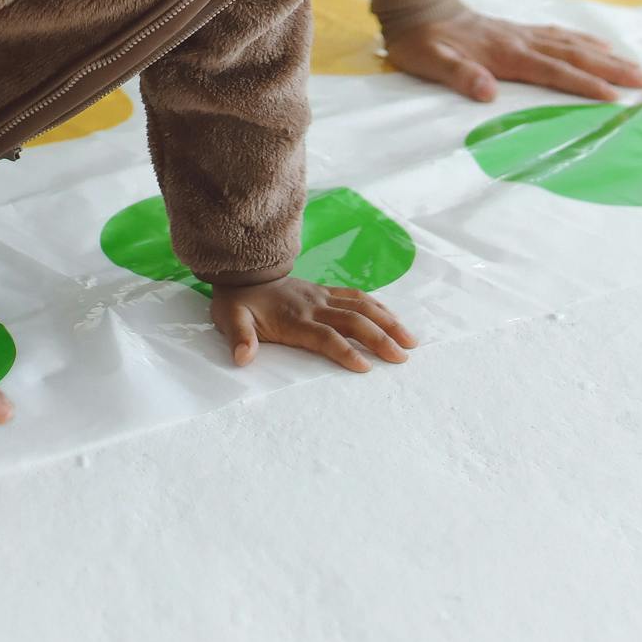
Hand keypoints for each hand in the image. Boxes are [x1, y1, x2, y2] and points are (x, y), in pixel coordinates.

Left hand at [208, 279, 415, 373]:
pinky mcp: (325, 291)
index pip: (325, 337)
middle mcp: (314, 306)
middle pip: (353, 322)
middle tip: (402, 358)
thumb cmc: (238, 304)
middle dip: (379, 339)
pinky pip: (357, 296)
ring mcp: (322, 297)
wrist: (241, 274)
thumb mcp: (230, 320)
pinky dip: (378, 307)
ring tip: (411, 341)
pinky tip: (394, 319)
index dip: (345, 352)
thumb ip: (239, 338)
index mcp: (294, 319)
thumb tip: (243, 358)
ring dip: (388, 322)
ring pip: (362, 306)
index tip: (365, 368)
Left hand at [382, 11, 641, 108]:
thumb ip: (458, 75)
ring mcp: (522, 34)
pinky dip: (584, 42)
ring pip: (573, 44)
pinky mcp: (519, 31)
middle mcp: (521, 41)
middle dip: (611, 70)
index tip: (614, 98)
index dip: (583, 85)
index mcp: (505, 54)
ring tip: (636, 67)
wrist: (417, 6)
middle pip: (574, 56)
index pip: (553, 71)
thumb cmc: (422, 42)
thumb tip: (487, 92)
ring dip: (606, 57)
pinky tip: (600, 47)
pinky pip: (560, 35)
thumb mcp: (430, 62)